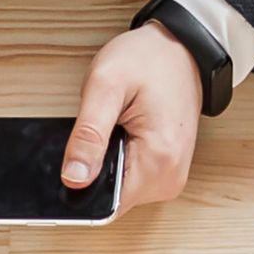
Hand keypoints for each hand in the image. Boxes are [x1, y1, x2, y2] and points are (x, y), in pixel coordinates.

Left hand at [62, 23, 202, 214]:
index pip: (104, 204)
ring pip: (117, 192)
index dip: (81, 187)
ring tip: (112, 131)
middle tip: (99, 132)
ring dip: (105, 167)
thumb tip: (73, 178)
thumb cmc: (149, 60)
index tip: (75, 160)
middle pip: (110, 199)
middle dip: (94, 172)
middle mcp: (168, 178)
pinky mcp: (164, 172)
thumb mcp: (106, 86)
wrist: (180, 48)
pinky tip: (118, 138)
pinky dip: (116, 164)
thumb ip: (87, 134)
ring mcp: (169, 178)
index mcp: (158, 162)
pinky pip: (129, 181)